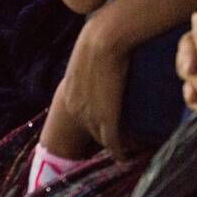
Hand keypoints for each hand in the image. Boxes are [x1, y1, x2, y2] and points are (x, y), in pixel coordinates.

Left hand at [59, 13, 130, 157]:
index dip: (95, 126)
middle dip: (103, 139)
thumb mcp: (88, 55)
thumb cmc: (100, 38)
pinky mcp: (107, 116)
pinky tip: (125, 158)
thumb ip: (92, 64)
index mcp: (69, 94)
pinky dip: (119, 152)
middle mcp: (76, 108)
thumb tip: (103, 62)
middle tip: (120, 141)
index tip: (107, 129)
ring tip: (127, 150)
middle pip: (90, 132)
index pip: (81, 119)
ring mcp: (90, 113)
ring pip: (102, 138)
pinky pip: (113, 141)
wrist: (105, 38)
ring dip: (113, 146)